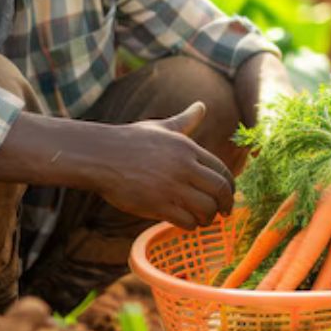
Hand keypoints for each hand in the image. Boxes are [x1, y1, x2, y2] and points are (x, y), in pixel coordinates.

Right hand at [94, 102, 235, 229]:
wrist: (101, 156)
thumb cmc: (130, 141)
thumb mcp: (161, 127)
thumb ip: (184, 121)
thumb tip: (201, 106)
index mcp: (187, 148)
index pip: (222, 170)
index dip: (230, 186)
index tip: (228, 196)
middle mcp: (183, 166)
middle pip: (219, 190)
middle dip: (226, 205)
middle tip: (224, 213)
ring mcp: (171, 186)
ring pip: (206, 209)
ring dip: (208, 218)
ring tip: (203, 220)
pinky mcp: (157, 204)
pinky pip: (186, 220)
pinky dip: (190, 225)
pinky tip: (186, 223)